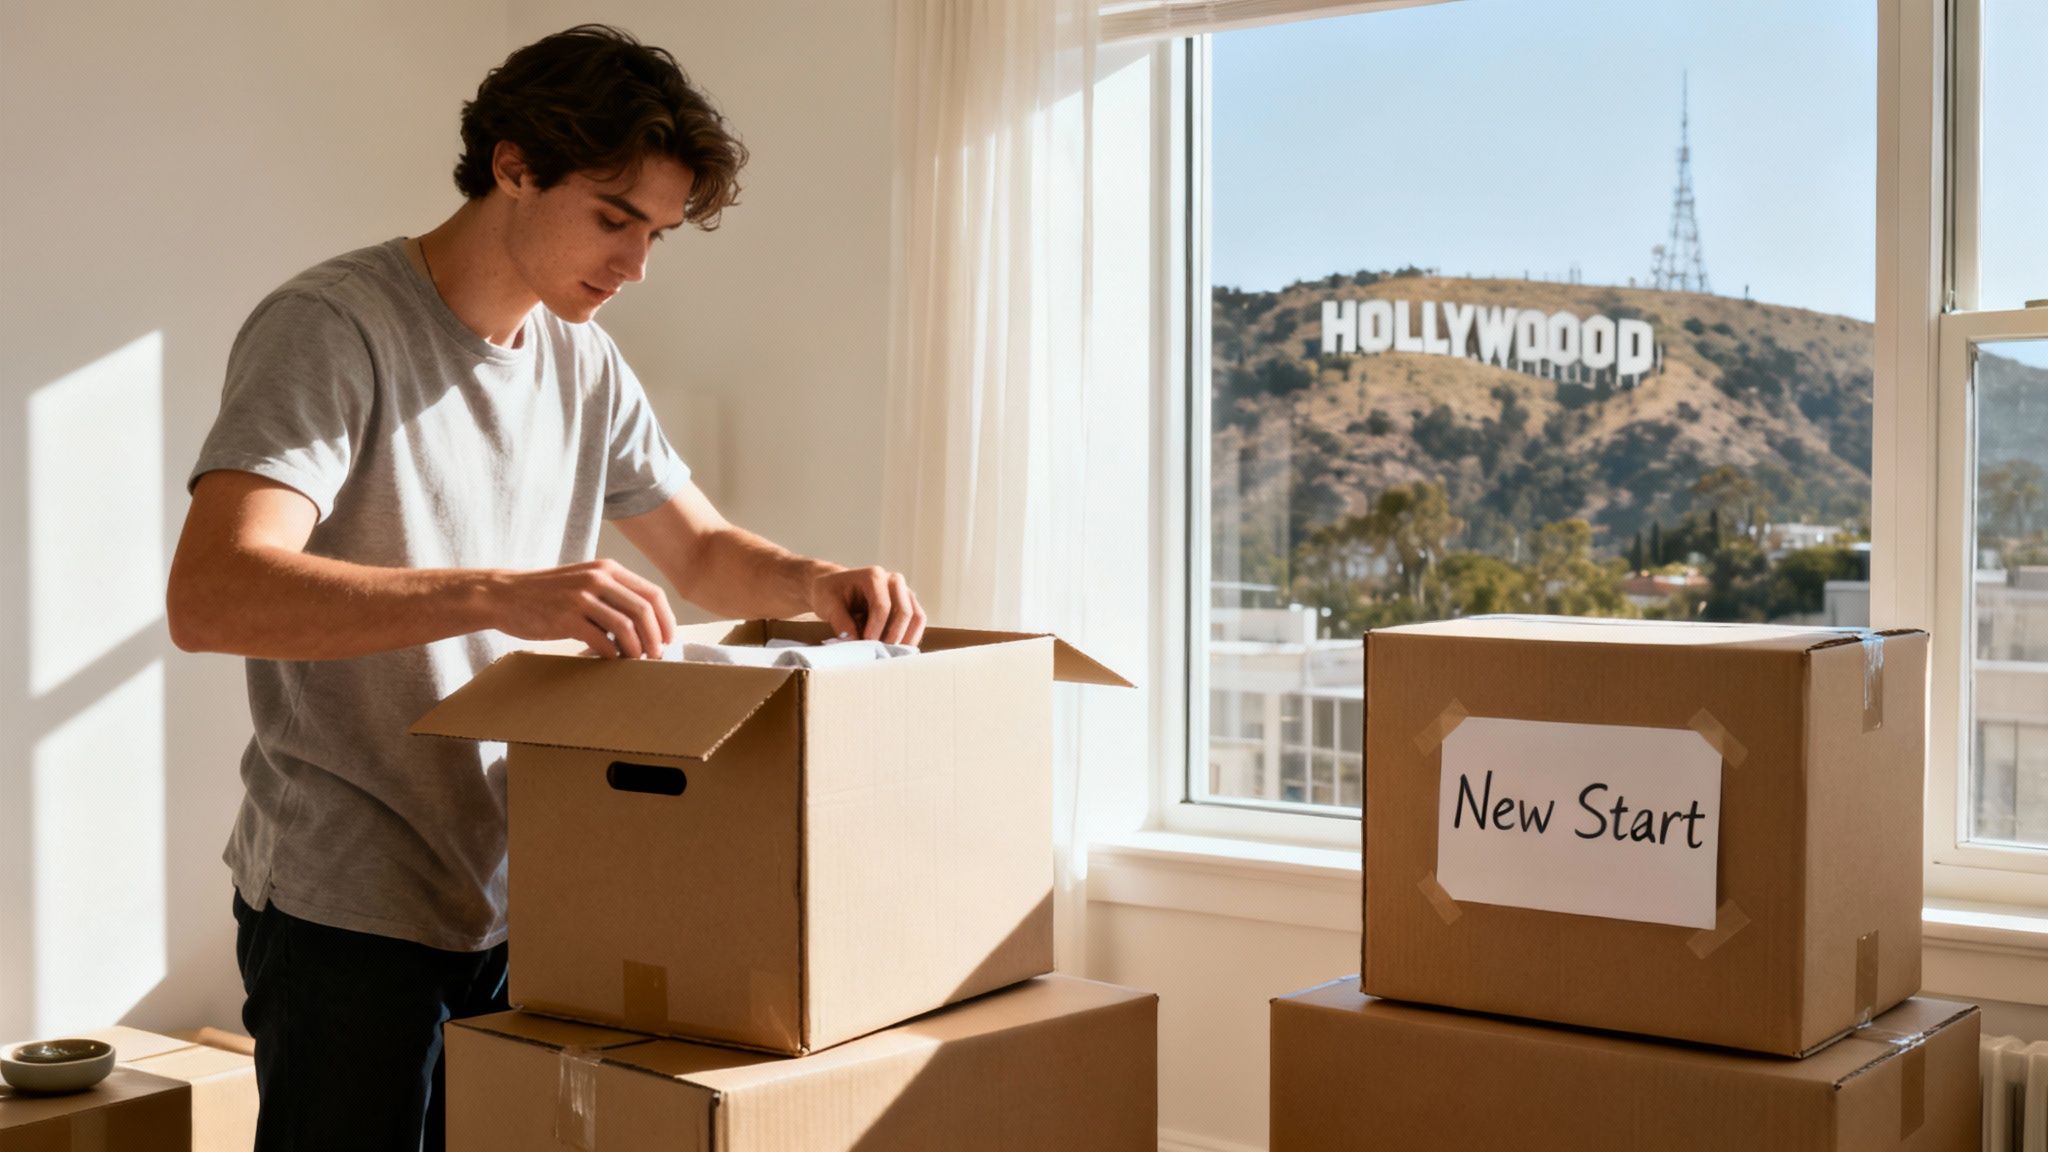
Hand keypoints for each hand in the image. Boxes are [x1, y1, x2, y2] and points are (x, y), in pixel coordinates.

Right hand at [492, 559, 676, 658]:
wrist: (505, 595)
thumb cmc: (549, 594)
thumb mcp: (585, 582)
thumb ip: (613, 595)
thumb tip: (646, 625)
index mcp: (608, 569)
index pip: (652, 593)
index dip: (666, 620)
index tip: (668, 639)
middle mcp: (598, 579)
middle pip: (644, 610)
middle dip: (656, 637)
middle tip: (657, 656)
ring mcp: (581, 597)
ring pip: (626, 626)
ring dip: (637, 648)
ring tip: (636, 660)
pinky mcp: (565, 618)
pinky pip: (600, 640)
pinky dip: (611, 654)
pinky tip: (610, 660)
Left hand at [808, 565, 925, 645]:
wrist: (835, 587)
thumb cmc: (831, 592)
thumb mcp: (827, 604)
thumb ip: (840, 621)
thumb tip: (853, 640)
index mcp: (873, 576)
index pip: (882, 606)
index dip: (876, 629)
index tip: (866, 644)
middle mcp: (893, 581)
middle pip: (904, 611)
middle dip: (893, 636)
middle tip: (879, 652)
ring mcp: (903, 592)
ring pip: (917, 617)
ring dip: (905, 638)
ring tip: (889, 653)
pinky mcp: (908, 604)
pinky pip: (917, 622)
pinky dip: (909, 637)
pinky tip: (895, 649)